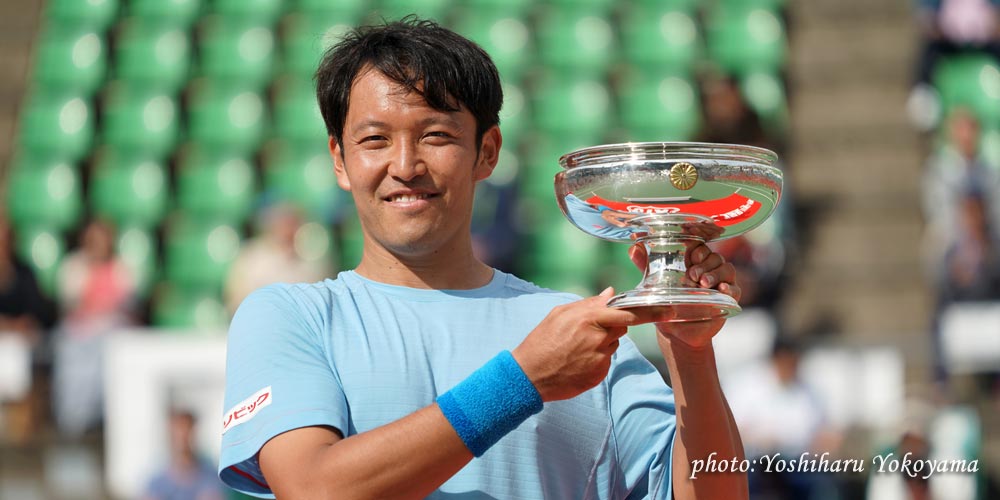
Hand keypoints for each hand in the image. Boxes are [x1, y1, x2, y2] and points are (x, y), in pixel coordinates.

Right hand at [512, 288, 655, 401]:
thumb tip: (610, 293)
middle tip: (592, 329)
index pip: (627, 311)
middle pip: (623, 326)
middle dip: (614, 324)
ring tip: (576, 346)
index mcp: (589, 318)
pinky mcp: (599, 374)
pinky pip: (606, 361)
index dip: (650, 311)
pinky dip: (596, 358)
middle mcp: (598, 338)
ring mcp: (600, 358)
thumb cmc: (541, 341)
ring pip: (613, 343)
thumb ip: (588, 303)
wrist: (529, 376)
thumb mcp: (560, 314)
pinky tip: (576, 360)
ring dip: (602, 342)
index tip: (668, 309)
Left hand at [628, 242, 739, 347]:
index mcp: (692, 262)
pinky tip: (722, 289)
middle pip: (715, 256)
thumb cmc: (666, 304)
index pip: (701, 246)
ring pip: (727, 269)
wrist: (676, 331)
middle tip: (693, 274)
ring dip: (716, 273)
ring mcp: (719, 283)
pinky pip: (735, 289)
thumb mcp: (654, 285)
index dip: (699, 247)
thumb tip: (633, 248)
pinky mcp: (727, 299)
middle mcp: (708, 269)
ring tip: (703, 283)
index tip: (692, 255)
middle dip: (706, 262)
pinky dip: (730, 287)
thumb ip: (645, 266)